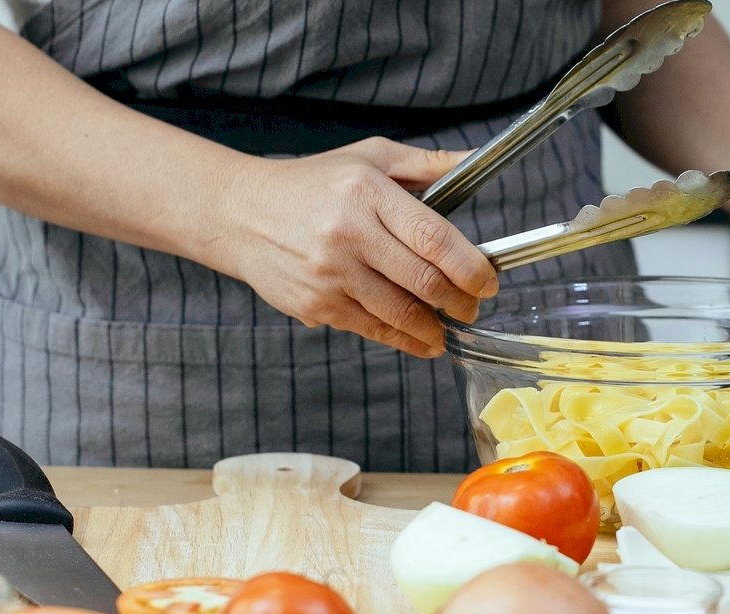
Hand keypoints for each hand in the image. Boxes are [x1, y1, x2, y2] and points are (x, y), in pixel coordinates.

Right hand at [212, 137, 498, 357]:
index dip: (469, 266)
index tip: (488, 280)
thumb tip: (479, 158)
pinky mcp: (316, 304)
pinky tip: (422, 339)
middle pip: (422, 280)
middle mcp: (348, 234)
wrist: (241, 213)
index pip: (433, 237)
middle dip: (459, 301)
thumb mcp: (370, 158)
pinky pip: (372, 328)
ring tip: (450, 326)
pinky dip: (404, 339)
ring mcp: (330, 274)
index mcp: (367, 193)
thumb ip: (427, 164)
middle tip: (472, 306)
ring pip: (399, 312)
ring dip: (435, 327)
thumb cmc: (312, 183)